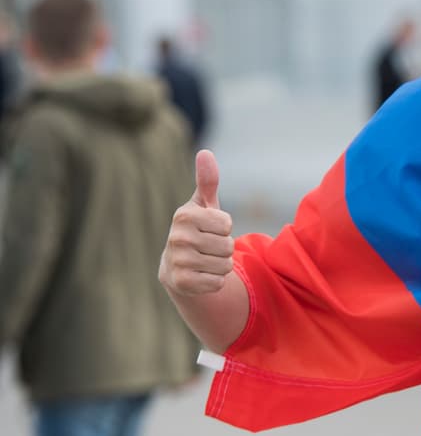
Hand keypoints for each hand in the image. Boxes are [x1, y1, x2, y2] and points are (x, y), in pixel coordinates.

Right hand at [159, 150, 235, 296]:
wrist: (176, 266)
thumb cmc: (197, 229)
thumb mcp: (204, 205)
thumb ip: (208, 181)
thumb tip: (205, 153)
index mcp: (184, 216)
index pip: (227, 224)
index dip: (224, 228)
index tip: (210, 229)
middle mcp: (177, 238)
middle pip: (228, 246)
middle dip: (224, 248)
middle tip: (208, 247)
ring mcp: (178, 261)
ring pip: (225, 265)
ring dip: (221, 265)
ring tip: (205, 260)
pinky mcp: (182, 283)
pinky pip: (218, 282)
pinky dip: (215, 280)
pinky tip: (201, 274)